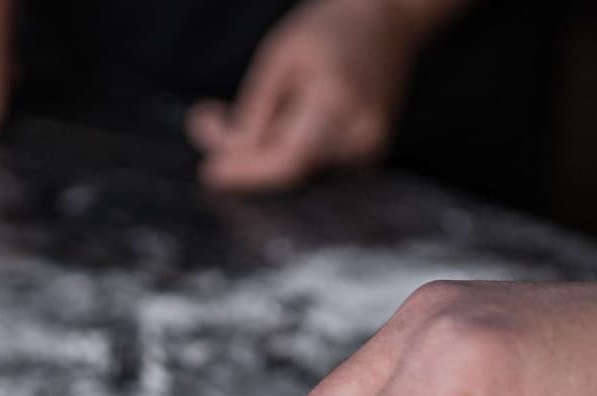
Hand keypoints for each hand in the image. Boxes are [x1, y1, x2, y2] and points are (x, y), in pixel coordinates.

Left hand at [187, 0, 439, 191]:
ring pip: (299, 171)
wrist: (388, 23)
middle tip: (207, 123)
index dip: (246, 172)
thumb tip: (229, 153)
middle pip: (289, 169)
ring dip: (260, 151)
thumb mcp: (280, 56)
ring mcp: (370, 150)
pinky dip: (284, 150)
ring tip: (230, 117)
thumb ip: (255, 108)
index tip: (209, 171)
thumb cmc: (331, 30)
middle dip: (243, 156)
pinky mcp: (369, 156)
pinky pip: (315, 165)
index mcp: (339, 104)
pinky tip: (269, 124)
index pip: (288, 160)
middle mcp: (361, 136)